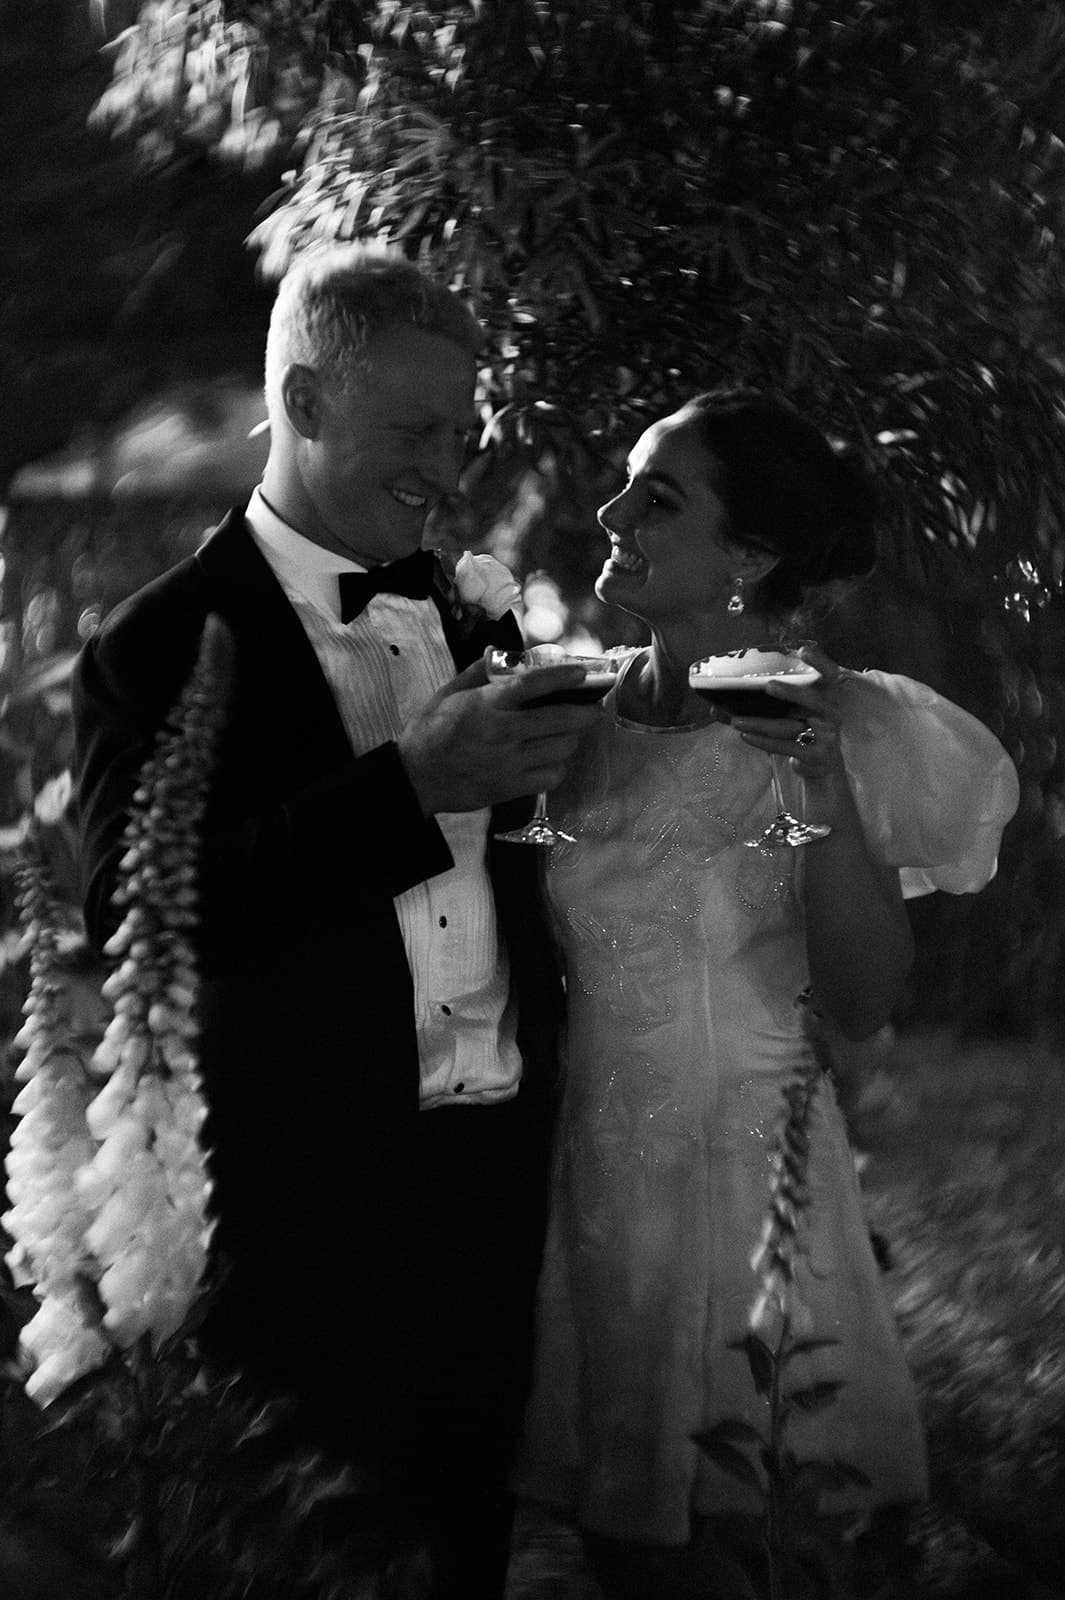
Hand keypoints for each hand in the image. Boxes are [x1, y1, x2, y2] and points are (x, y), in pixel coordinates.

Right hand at [397, 658, 599, 814]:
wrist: (415, 778)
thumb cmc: (429, 733)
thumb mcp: (447, 694)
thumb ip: (476, 672)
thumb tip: (496, 650)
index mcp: (486, 704)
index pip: (532, 685)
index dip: (562, 677)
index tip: (583, 673)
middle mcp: (502, 731)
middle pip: (559, 719)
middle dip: (585, 712)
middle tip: (592, 708)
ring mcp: (508, 762)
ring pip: (560, 748)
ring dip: (570, 739)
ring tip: (568, 734)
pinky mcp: (510, 787)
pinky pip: (551, 777)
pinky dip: (557, 767)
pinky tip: (550, 761)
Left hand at [729, 644, 851, 813]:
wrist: (820, 765)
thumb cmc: (803, 728)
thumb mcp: (795, 711)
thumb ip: (772, 699)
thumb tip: (725, 694)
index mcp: (827, 696)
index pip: (829, 675)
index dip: (820, 662)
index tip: (804, 650)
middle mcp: (830, 713)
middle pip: (813, 700)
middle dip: (791, 692)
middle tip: (769, 685)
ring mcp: (826, 736)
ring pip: (789, 727)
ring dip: (760, 723)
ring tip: (735, 720)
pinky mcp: (815, 756)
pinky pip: (786, 747)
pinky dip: (764, 742)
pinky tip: (745, 736)